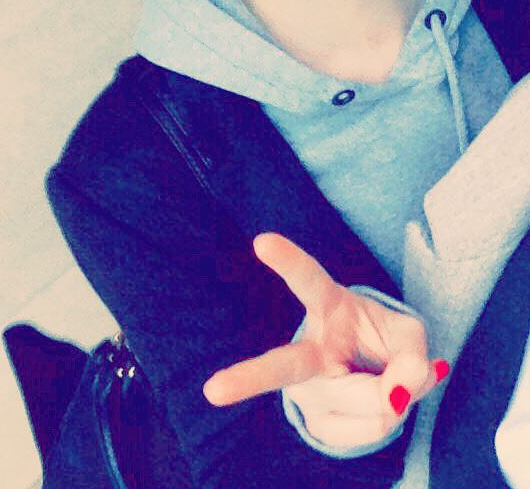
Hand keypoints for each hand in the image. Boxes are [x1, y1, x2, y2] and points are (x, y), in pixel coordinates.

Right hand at [203, 233, 448, 447]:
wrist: (376, 375)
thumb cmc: (384, 341)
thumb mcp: (408, 335)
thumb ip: (412, 357)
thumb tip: (397, 396)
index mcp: (328, 307)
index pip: (308, 280)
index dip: (287, 259)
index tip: (262, 240)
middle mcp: (307, 351)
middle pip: (281, 367)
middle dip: (248, 379)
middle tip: (212, 392)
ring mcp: (309, 393)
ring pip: (368, 406)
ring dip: (396, 398)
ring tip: (388, 381)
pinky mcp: (319, 424)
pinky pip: (372, 430)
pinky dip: (391, 418)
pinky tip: (377, 403)